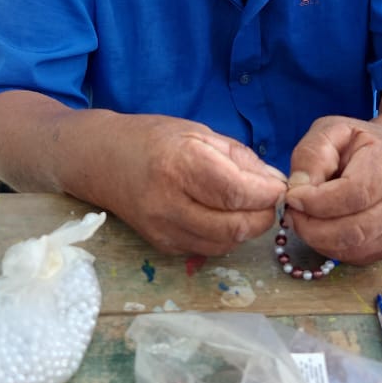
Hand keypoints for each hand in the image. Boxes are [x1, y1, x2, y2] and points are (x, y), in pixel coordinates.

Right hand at [105, 115, 287, 255]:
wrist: (102, 161)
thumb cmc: (153, 139)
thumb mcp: (200, 134)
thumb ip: (241, 159)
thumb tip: (276, 184)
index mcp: (180, 164)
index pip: (237, 193)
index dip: (267, 194)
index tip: (278, 187)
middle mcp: (169, 202)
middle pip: (235, 227)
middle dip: (263, 216)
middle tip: (268, 201)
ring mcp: (163, 229)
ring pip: (226, 244)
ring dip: (247, 230)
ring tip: (246, 207)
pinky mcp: (162, 245)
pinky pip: (208, 249)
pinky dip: (225, 236)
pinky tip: (221, 216)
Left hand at [283, 116, 381, 264]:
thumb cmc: (356, 144)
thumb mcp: (329, 132)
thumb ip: (312, 155)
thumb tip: (298, 190)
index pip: (356, 193)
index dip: (318, 201)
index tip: (292, 196)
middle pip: (356, 229)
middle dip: (313, 227)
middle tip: (291, 214)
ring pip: (354, 248)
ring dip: (318, 239)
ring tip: (303, 218)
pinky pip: (356, 256)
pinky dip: (330, 247)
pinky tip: (322, 227)